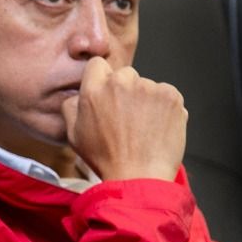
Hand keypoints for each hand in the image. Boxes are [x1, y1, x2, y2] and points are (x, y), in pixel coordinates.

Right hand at [62, 57, 186, 182]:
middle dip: (126, 91)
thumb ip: (71, 106)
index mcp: (94, 89)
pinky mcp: (171, 96)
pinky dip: (165, 108)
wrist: (139, 177)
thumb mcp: (74, 135)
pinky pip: (167, 95)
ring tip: (144, 129)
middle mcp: (121, 82)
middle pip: (125, 75)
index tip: (108, 96)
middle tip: (127, 118)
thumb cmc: (107, 160)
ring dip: (147, 101)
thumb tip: (76, 94)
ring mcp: (149, 87)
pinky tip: (158, 128)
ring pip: (147, 86)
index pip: (98, 64)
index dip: (102, 79)